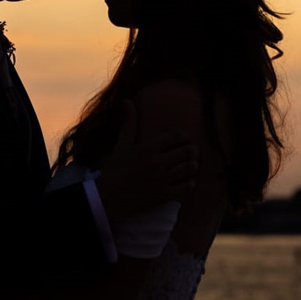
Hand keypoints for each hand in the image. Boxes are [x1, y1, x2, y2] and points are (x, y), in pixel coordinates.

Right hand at [95, 100, 197, 220]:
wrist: (107, 198)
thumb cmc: (115, 170)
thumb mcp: (122, 144)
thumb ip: (129, 123)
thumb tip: (127, 101)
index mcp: (148, 148)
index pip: (177, 136)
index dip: (184, 137)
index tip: (183, 141)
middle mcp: (157, 163)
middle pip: (188, 151)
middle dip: (192, 151)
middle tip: (191, 152)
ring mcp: (162, 180)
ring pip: (190, 168)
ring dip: (193, 166)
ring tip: (190, 165)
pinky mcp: (164, 196)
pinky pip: (187, 187)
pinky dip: (190, 182)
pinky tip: (186, 181)